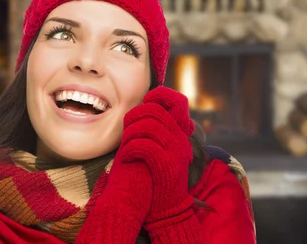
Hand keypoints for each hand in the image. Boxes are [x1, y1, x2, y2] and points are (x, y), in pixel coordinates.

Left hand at [119, 86, 195, 230]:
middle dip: (134, 115)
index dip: (160, 95)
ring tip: (125, 146)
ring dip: (130, 133)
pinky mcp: (167, 165)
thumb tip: (138, 110)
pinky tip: (126, 158)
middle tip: (126, 129)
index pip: (178, 101)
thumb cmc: (153, 179)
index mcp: (179, 133)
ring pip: (149, 126)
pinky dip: (130, 148)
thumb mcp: (158, 150)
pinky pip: (144, 145)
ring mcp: (176, 152)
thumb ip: (153, 131)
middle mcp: (181, 139)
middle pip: (156, 110)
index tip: (144, 102)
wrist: (165, 212)